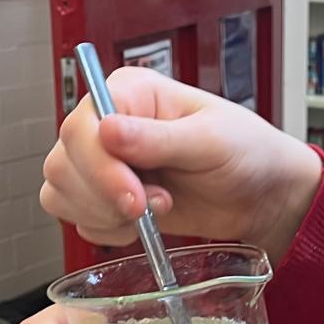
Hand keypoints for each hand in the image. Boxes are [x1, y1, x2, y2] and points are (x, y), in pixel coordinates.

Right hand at [41, 67, 323, 263]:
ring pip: (62, 191)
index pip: (83, 127)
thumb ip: (160, 139)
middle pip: (64, 162)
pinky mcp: (104, 196)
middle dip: (105, 197)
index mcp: (129, 93)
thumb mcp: (212, 142)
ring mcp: (101, 162)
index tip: (134, 198)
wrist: (262, 195)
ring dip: (103, 214)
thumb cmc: (246, 153)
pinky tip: (140, 227)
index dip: (100, 168)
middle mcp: (106, 123)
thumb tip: (108, 131)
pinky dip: (104, 230)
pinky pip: (76, 218)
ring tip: (155, 212)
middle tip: (157, 206)